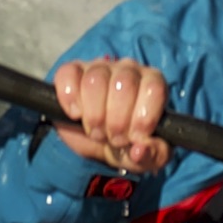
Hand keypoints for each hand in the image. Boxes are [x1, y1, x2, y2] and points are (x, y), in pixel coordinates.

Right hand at [49, 58, 170, 175]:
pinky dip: (69, 98)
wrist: (95, 143)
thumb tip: (140, 151)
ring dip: (94, 115)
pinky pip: (68, 74)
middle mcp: (128, 69)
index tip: (135, 138)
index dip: (143, 117)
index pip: (154, 88)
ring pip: (96, 80)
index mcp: (153, 83)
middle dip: (117, 121)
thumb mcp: (146, 156)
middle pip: (124, 84)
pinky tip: (76, 114)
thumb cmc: (127, 143)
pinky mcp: (72, 71)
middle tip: (114, 139)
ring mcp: (99, 67)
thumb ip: (154, 154)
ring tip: (96, 132)